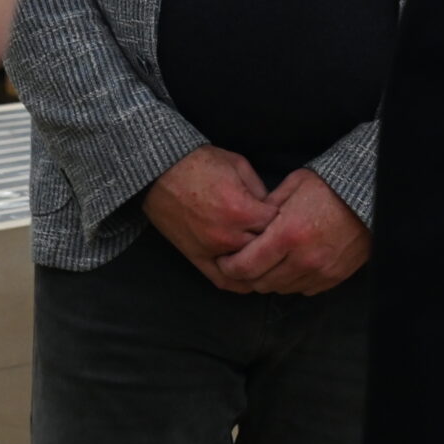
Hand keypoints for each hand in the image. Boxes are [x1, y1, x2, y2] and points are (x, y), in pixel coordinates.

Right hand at [143, 146, 277, 291]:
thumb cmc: (199, 162)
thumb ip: (260, 188)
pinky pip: (222, 280)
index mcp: (242, 210)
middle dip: (274, 240)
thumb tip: (273, 208)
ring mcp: (211, 250)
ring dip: (259, 261)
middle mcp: (228, 235)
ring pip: (248, 267)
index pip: (278, 224)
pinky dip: (238, 281)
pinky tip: (250, 279)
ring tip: (269, 255)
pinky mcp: (196, 257)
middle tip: (278, 233)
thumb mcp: (238, 164)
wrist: (160, 170)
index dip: (283, 217)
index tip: (284, 212)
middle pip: (265, 248)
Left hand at [213, 169, 368, 296]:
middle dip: (247, 275)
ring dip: (269, 279)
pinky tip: (290, 265)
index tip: (224, 260)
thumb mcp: (292, 186)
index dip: (229, 267)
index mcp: (287, 234)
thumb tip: (248, 223)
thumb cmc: (328, 187)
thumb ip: (267, 208)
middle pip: (261, 283)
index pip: (246, 266)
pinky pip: (303, 289)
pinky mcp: (333, 278)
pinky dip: (292, 281)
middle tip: (242, 263)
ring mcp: (320, 271)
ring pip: (281, 289)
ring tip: (266, 263)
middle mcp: (303, 259)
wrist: (368, 196)